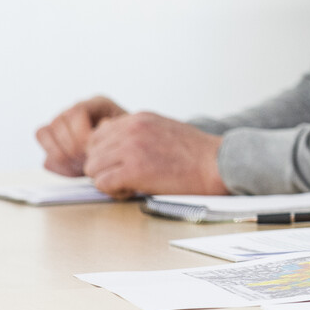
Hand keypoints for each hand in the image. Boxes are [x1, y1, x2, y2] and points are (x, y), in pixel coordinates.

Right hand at [36, 96, 128, 177]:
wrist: (125, 157)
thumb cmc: (130, 147)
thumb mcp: (129, 138)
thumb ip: (117, 132)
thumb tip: (103, 125)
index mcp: (97, 104)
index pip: (76, 112)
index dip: (81, 133)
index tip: (93, 150)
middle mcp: (76, 109)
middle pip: (58, 122)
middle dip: (71, 147)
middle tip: (86, 163)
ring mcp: (61, 122)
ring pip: (44, 132)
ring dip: (60, 154)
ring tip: (79, 167)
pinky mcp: (52, 140)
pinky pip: (41, 144)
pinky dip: (54, 161)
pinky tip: (72, 170)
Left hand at [83, 112, 226, 196]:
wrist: (218, 164)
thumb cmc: (196, 153)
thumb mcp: (163, 128)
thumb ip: (137, 132)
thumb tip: (112, 143)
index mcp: (138, 118)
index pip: (99, 135)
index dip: (107, 153)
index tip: (124, 163)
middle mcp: (131, 129)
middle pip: (92, 152)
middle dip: (105, 167)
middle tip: (127, 176)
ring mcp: (131, 149)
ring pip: (92, 169)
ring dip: (108, 180)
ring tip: (131, 184)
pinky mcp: (133, 170)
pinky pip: (102, 184)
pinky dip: (113, 191)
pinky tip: (133, 190)